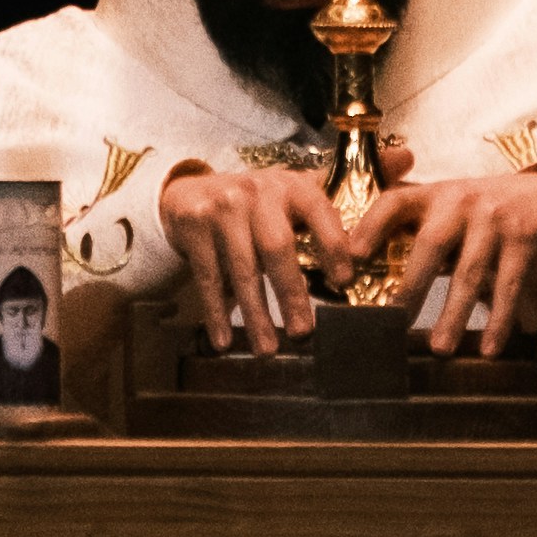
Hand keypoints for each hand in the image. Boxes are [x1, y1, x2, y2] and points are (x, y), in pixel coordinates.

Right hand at [161, 159, 354, 344]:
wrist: (190, 192)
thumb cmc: (253, 210)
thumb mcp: (285, 205)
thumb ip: (314, 228)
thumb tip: (346, 278)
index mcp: (290, 186)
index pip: (319, 212)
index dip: (334, 246)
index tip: (344, 282)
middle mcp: (257, 191)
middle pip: (277, 247)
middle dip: (291, 294)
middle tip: (303, 333)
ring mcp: (222, 207)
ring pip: (243, 270)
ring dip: (256, 315)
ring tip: (267, 350)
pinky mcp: (194, 224)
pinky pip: (209, 277)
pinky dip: (216, 313)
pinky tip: (223, 340)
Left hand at [348, 165, 536, 352]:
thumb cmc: (479, 210)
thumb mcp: (445, 208)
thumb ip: (413, 231)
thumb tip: (366, 275)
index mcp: (432, 195)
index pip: (394, 202)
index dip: (370, 227)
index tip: (353, 257)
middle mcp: (460, 203)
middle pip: (430, 245)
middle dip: (411, 287)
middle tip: (394, 321)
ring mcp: (493, 220)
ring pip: (469, 273)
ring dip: (454, 314)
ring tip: (439, 348)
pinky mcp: (523, 239)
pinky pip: (507, 285)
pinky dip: (498, 320)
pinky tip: (489, 348)